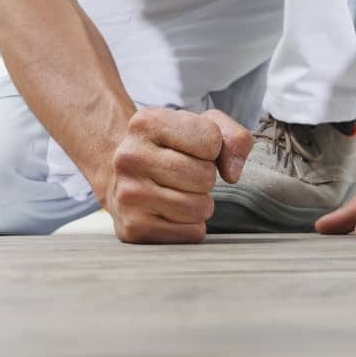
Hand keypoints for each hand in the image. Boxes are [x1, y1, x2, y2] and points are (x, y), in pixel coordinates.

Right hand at [105, 107, 252, 243]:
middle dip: (205, 178)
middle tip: (184, 175)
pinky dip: (190, 226)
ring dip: (199, 204)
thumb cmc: (170, 151)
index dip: (213, 149)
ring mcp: (128, 194)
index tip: (193, 150)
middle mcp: (129, 157)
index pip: (211, 140)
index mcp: (145, 123)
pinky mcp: (134, 228)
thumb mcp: (202, 127)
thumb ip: (233, 138)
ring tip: (178, 193)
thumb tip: (233, 173)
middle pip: (205, 176)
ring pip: (199, 208)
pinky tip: (170, 212)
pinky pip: (192, 233)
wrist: (122, 180)